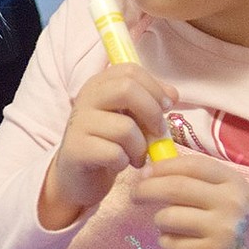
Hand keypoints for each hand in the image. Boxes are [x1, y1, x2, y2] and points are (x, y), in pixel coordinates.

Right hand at [39, 64, 175, 229]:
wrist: (78, 178)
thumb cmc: (108, 144)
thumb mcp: (129, 118)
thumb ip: (149, 103)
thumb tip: (172, 95)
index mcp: (99, 85)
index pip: (130, 70)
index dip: (155, 87)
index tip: (166, 107)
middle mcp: (85, 98)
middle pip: (126, 89)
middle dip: (152, 112)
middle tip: (158, 133)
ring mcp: (78, 124)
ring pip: (125, 128)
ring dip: (140, 148)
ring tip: (137, 157)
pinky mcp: (76, 150)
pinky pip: (115, 154)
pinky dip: (125, 162)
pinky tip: (119, 165)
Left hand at [132, 154, 248, 248]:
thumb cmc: (225, 221)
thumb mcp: (221, 194)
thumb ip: (192, 179)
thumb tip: (149, 170)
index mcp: (233, 182)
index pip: (191, 165)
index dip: (163, 167)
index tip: (144, 172)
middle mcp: (231, 203)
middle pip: (175, 188)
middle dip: (147, 189)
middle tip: (135, 195)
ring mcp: (222, 230)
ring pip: (168, 216)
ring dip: (159, 220)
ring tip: (168, 225)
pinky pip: (170, 242)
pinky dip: (166, 242)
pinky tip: (178, 243)